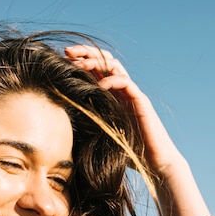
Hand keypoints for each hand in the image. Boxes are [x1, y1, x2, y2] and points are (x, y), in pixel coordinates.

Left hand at [64, 45, 178, 172]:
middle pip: (104, 60)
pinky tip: (99, 86)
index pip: (96, 69)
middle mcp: (122, 92)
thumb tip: (60, 124)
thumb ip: (86, 125)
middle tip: (67, 52)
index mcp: (111, 97)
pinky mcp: (141, 101)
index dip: (80, 61)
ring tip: (78, 65)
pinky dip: (111, 80)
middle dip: (85, 52)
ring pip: (114, 66)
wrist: (154, 163)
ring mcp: (132, 94)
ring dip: (95, 61)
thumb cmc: (128, 155)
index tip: (61, 60)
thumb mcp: (100, 136)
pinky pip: (125, 82)